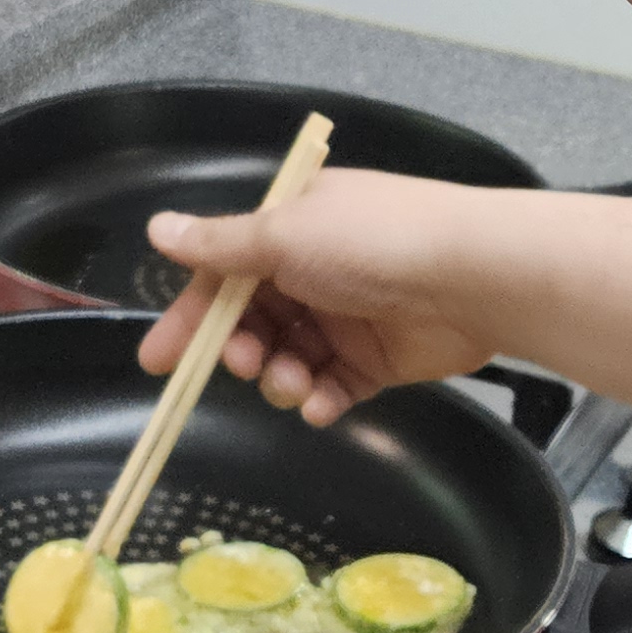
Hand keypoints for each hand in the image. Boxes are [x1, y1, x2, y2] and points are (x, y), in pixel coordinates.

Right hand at [132, 169, 515, 423]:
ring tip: (294, 384)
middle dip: (239, 350)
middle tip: (245, 364)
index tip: (158, 362)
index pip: (223, 275)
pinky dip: (318, 399)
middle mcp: (315, 269)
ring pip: (287, 359)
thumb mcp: (285, 235)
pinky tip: (320, 403)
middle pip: (252, 322)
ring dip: (280, 378)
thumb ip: (220, 246)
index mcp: (292, 228)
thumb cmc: (374, 243)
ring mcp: (347, 317)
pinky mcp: (377, 360)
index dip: (190, 318)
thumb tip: (157, 228)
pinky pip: (330, 387)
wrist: (473, 277)